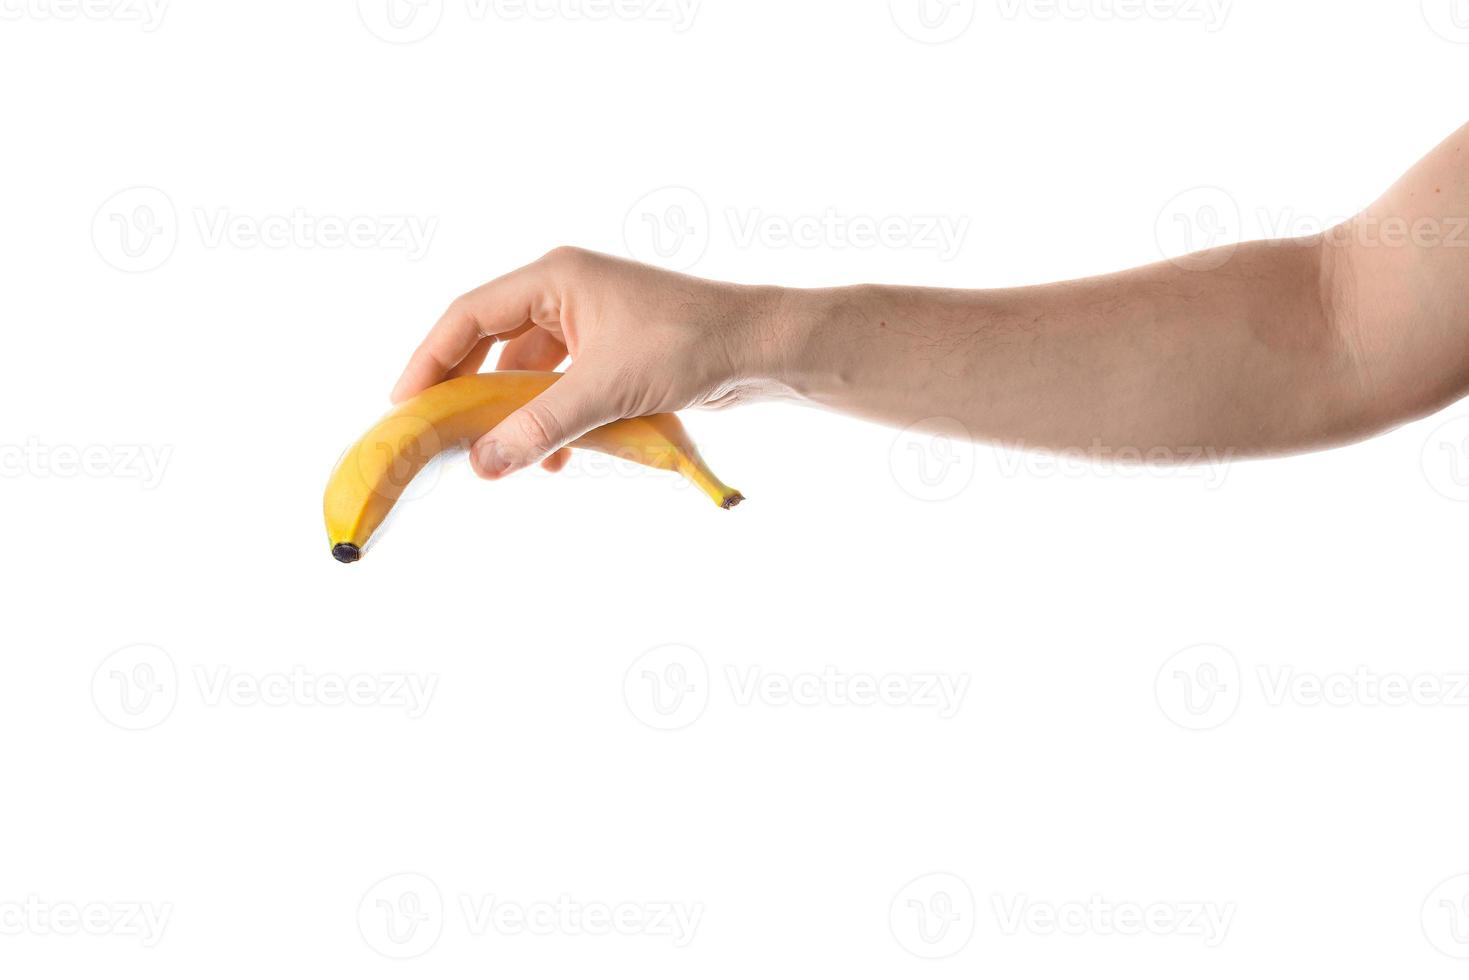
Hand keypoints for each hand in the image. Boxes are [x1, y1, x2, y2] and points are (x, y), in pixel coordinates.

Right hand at [390, 247, 785, 478]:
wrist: (761, 348)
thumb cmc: (689, 346)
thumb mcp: (604, 391)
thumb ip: (540, 427)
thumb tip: (483, 465)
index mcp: (555, 278)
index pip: (467, 315)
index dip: (429, 360)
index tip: (404, 405)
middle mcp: (566, 291)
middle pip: (490, 341)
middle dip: (467, 391)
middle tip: (437, 433)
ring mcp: (590, 320)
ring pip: (528, 368)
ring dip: (515, 413)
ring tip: (502, 458)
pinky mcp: (613, 349)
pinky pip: (562, 383)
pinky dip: (553, 418)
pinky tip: (558, 459)